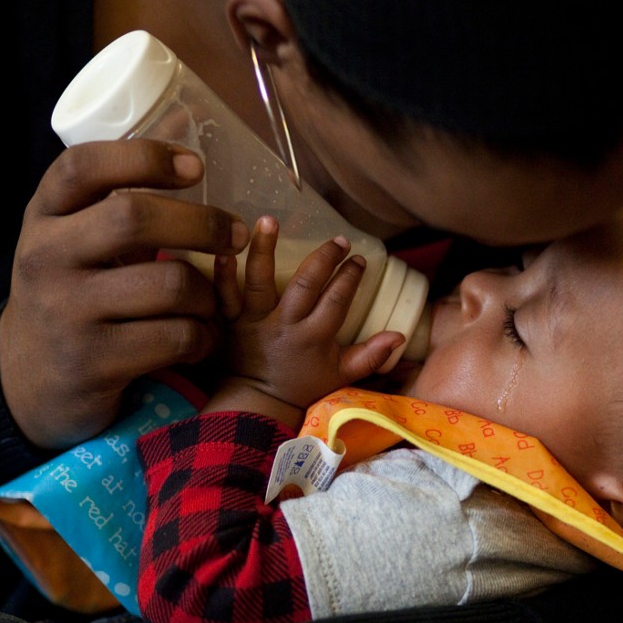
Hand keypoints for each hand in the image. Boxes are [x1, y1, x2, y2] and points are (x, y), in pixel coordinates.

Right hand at [0, 140, 249, 448]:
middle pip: (134, 218)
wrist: (27, 381)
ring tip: (211, 300)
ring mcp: (66, 312)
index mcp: (43, 217)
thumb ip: (118, 190)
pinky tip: (199, 337)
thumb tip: (180, 111)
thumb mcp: (75, 236)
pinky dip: (201, 336)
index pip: (83, 166)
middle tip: (236, 235)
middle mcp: (45, 258)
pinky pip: (174, 337)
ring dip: (208, 293)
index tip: (195, 167)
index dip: (145, 157)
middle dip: (202, 224)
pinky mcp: (92, 363)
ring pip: (169, 284)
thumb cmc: (72, 292)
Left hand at [202, 216, 403, 424]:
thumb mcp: (341, 375)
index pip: (336, 300)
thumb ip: (371, 356)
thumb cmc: (302, 385)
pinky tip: (224, 249)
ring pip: (259, 281)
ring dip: (264, 249)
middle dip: (323, 258)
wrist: (257, 402)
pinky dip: (223, 273)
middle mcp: (284, 325)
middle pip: (305, 284)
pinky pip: (225, 295)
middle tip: (338, 241)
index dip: (350, 277)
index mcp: (313, 338)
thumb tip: (399, 335)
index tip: (359, 259)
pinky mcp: (230, 322)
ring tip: (269, 220)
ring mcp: (254, 321)